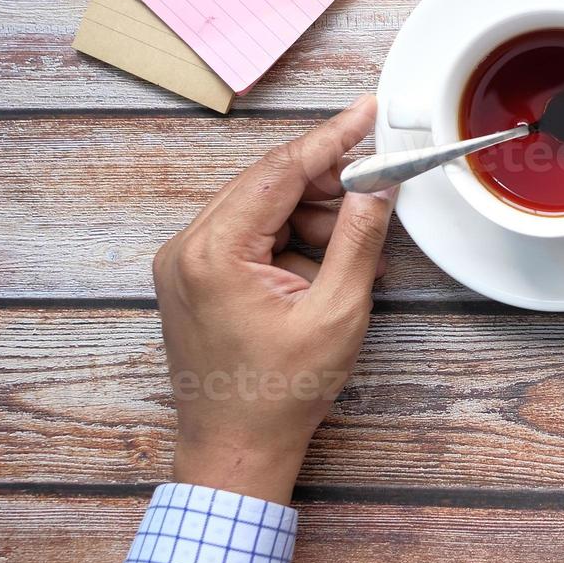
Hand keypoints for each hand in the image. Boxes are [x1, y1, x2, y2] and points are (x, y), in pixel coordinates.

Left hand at [152, 96, 394, 504]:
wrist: (235, 451)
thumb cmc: (278, 395)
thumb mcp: (336, 312)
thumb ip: (357, 240)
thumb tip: (377, 188)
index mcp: (214, 252)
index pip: (280, 170)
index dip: (331, 137)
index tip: (367, 111)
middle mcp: (187, 247)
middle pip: (268, 183)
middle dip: (327, 181)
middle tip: (379, 181)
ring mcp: (185, 263)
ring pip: (261, 207)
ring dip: (311, 214)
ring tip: (354, 246)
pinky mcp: (194, 278)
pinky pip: (249, 235)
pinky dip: (290, 237)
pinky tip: (325, 260)